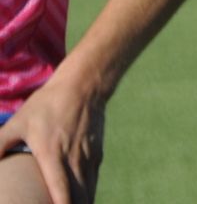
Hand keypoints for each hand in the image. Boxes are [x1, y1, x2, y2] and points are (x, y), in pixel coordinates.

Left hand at [0, 78, 104, 203]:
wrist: (84, 86)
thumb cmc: (48, 104)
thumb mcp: (18, 122)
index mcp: (53, 155)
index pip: (60, 188)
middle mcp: (73, 159)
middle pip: (78, 195)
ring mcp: (88, 156)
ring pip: (87, 189)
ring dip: (81, 203)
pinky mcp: (96, 153)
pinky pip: (92, 179)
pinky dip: (88, 193)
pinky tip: (83, 200)